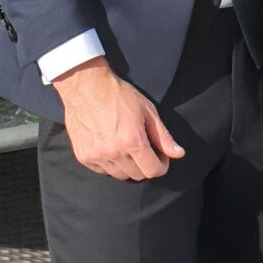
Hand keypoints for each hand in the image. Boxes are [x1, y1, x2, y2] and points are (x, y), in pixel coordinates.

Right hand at [51, 59, 183, 180]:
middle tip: (144, 148)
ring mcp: (96, 156)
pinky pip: (103, 171)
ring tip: (126, 145)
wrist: (85, 86)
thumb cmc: (117, 95)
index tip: (161, 156)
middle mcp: (114, 152)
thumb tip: (179, 154)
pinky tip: (110, 146)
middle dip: (145, 165)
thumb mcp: (147, 111)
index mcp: (132, 141)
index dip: (162, 165)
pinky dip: (110, 163)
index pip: (153, 171)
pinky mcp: (83, 157)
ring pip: (120, 175)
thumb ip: (163, 136)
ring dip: (127, 165)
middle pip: (137, 175)